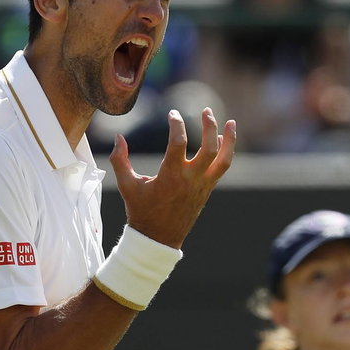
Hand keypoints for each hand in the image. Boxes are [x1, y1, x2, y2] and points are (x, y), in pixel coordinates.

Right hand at [109, 108, 235, 247]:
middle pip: (209, 148)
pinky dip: (226, 152)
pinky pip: (222, 168)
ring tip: (230, 122)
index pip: (178, 142)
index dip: (177, 124)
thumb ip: (120, 160)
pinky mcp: (207, 190)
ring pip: (222, 159)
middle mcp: (190, 180)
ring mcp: (202, 186)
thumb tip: (119, 137)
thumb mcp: (126, 185)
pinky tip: (224, 139)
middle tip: (205, 110)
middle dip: (209, 126)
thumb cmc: (140, 211)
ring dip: (229, 139)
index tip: (172, 113)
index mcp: (171, 177)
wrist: (158, 239)